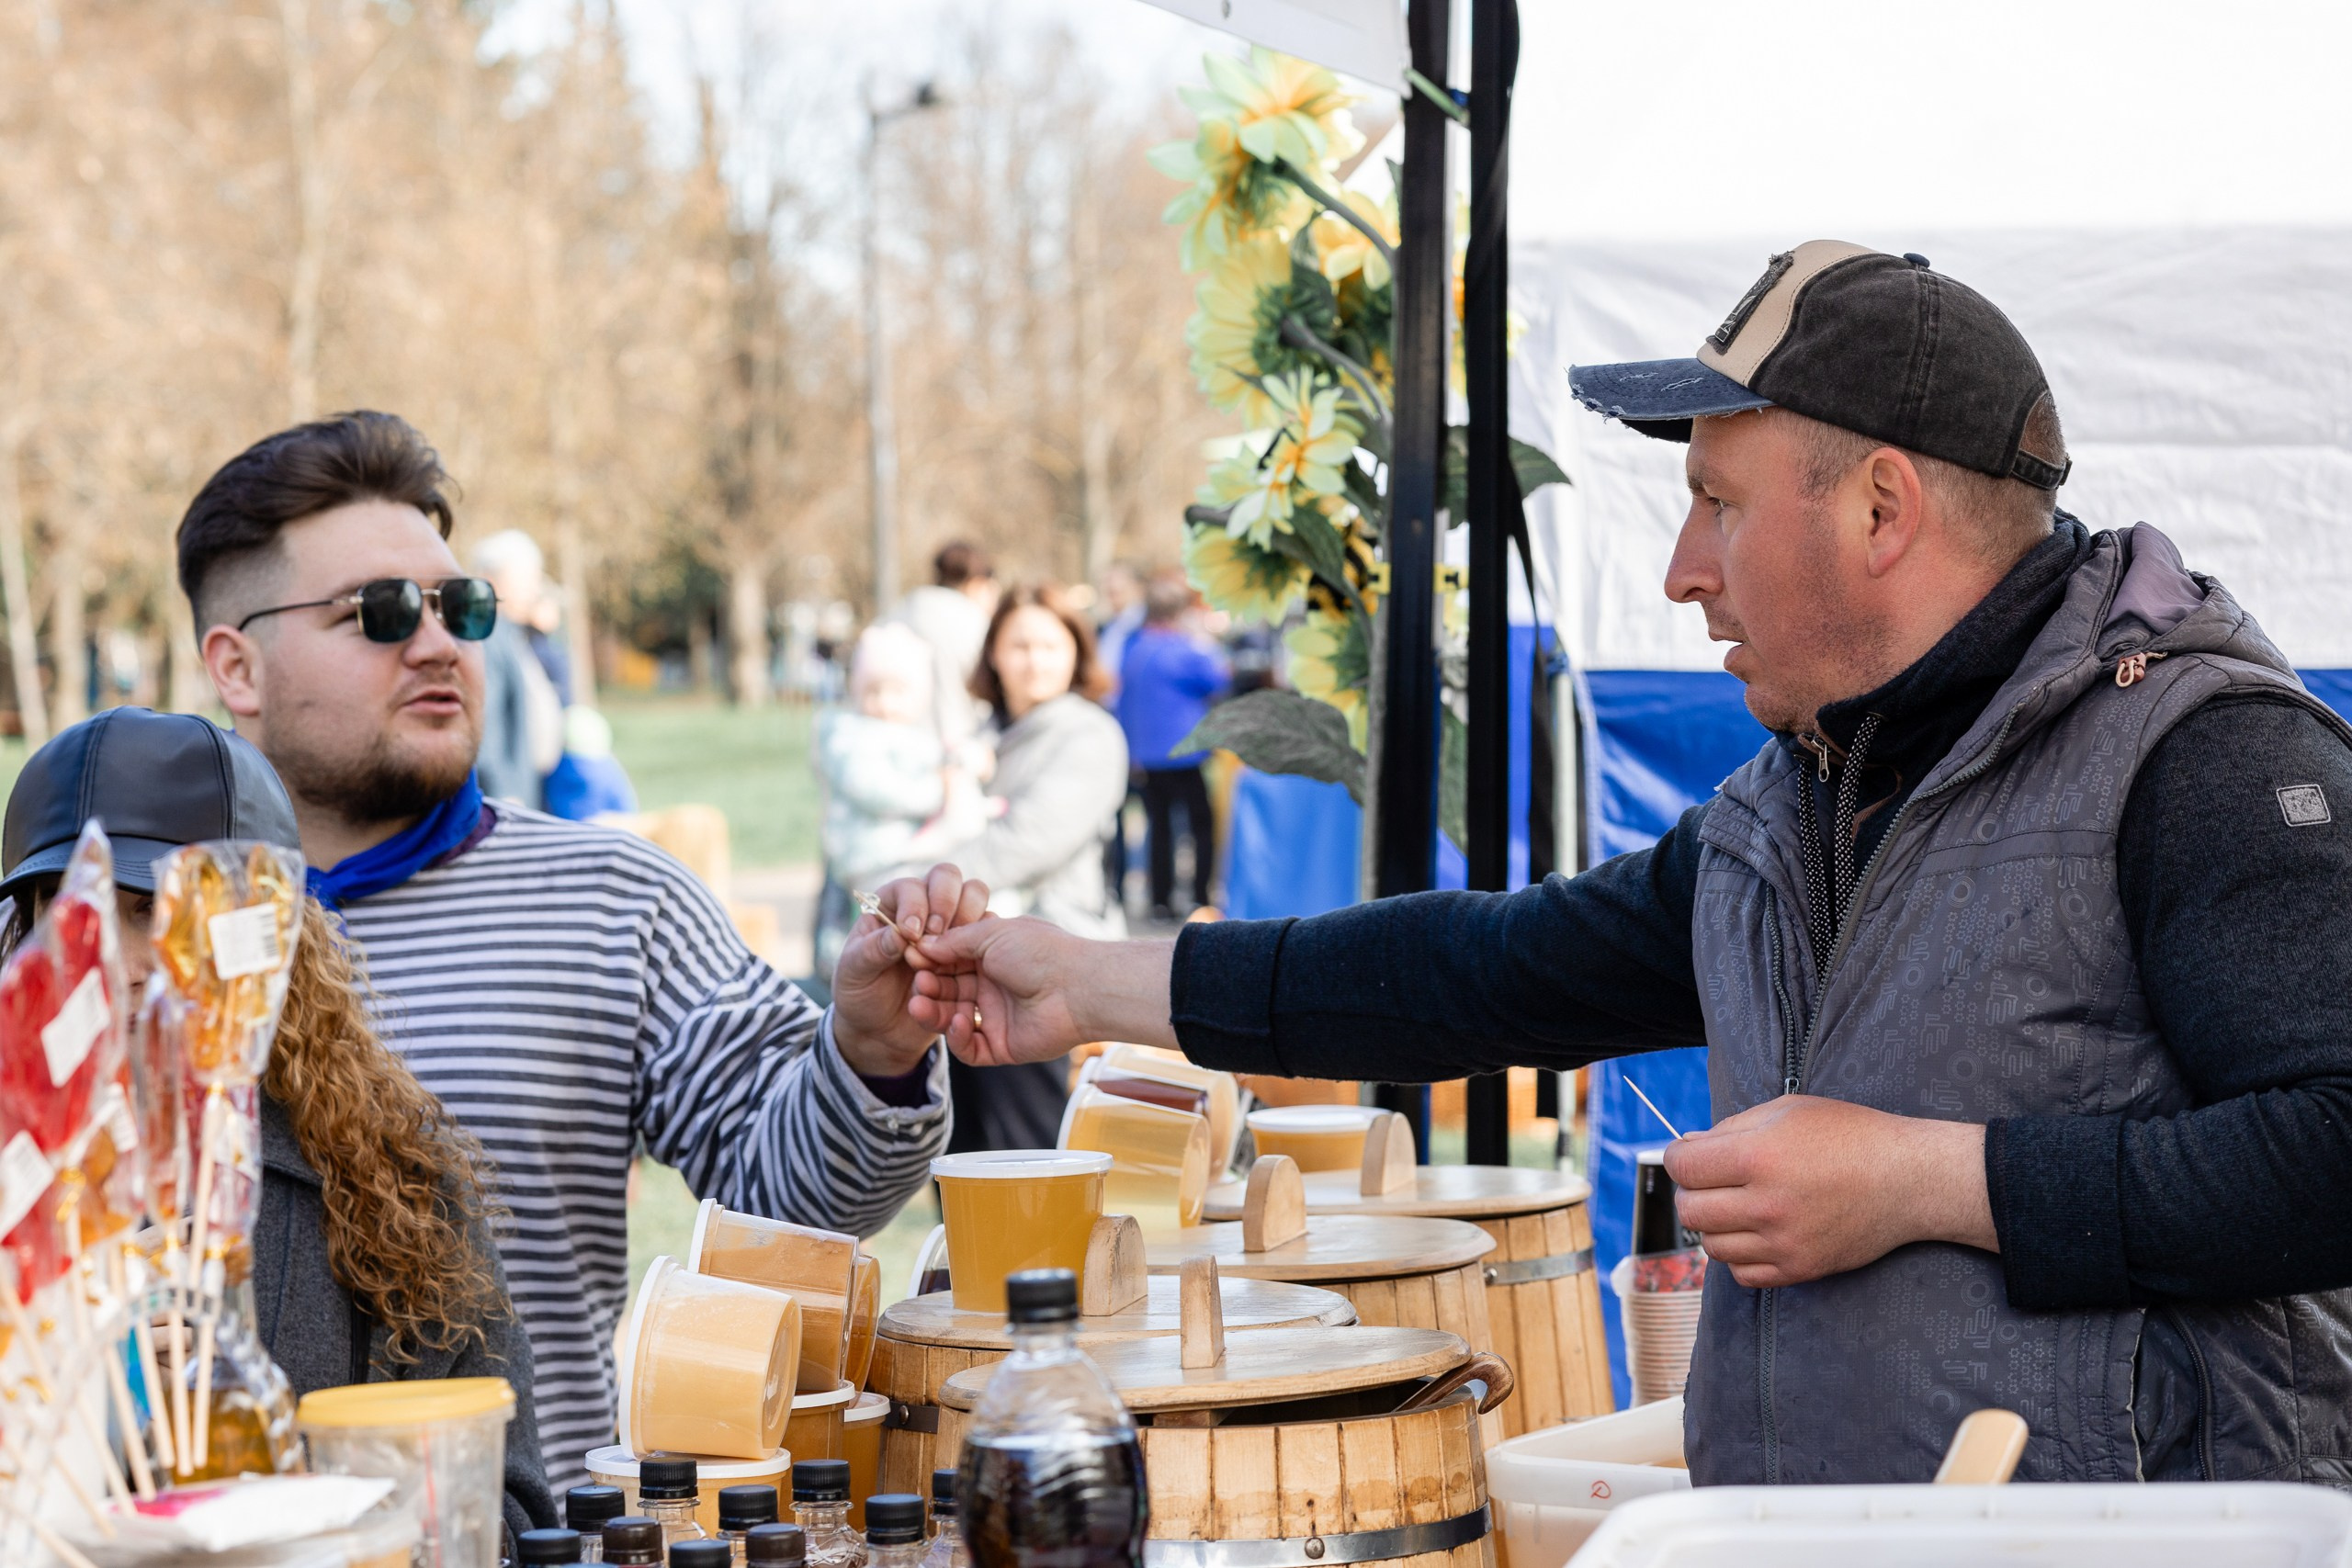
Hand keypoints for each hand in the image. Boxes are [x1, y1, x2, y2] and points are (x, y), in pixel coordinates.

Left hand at [829, 864, 992, 1074]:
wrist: (881, 1030)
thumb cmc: (861, 994)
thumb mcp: (854, 972)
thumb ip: (871, 951)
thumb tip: (898, 935)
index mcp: (891, 905)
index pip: (911, 887)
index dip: (915, 905)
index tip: (912, 934)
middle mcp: (923, 907)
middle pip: (947, 877)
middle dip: (947, 900)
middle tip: (938, 933)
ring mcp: (950, 926)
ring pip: (975, 894)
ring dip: (969, 917)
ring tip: (954, 949)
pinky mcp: (970, 949)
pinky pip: (987, 932)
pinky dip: (982, 945)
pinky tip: (967, 969)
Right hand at [909, 920, 1179, 1064]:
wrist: (1078, 988)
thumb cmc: (1039, 952)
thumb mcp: (991, 934)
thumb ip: (954, 942)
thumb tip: (922, 946)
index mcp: (992, 956)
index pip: (949, 961)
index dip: (929, 960)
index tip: (910, 956)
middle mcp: (993, 986)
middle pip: (947, 991)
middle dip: (928, 988)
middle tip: (916, 984)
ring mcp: (997, 1017)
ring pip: (953, 1020)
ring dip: (934, 1013)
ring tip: (920, 1005)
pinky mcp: (1002, 1046)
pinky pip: (970, 1047)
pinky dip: (959, 1037)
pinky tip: (960, 1021)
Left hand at [1662, 1095, 1994, 1287]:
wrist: (1909, 1179)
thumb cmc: (1849, 1135)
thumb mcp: (1787, 1111)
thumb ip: (1730, 1128)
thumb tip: (1686, 1148)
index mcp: (1757, 1157)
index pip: (1682, 1167)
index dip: (1680, 1156)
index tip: (1692, 1154)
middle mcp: (1765, 1204)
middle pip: (1689, 1210)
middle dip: (1694, 1191)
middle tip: (1716, 1180)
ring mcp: (1783, 1243)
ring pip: (1711, 1246)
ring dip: (1716, 1225)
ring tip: (1740, 1206)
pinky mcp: (1800, 1270)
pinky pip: (1742, 1275)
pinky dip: (1740, 1256)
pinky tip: (1758, 1233)